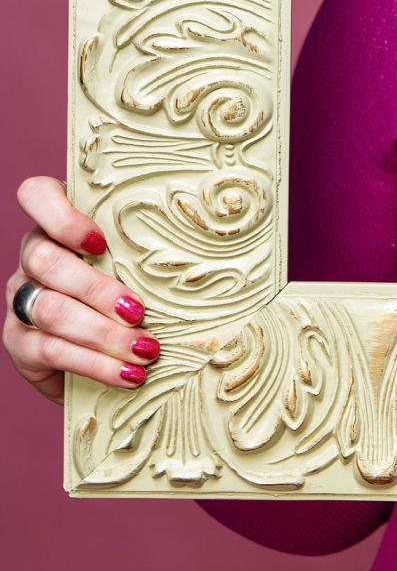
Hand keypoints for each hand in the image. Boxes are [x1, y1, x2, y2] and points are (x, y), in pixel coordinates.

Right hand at [5, 175, 158, 405]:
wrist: (99, 352)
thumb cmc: (130, 288)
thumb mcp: (135, 261)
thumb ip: (144, 248)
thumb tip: (204, 246)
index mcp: (57, 224)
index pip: (35, 195)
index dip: (61, 216)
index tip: (99, 241)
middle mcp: (31, 257)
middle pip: (46, 261)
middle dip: (97, 289)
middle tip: (139, 312)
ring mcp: (20, 299)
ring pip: (50, 309)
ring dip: (103, 333)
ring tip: (146, 350)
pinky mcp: (18, 342)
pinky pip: (51, 350)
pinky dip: (95, 364)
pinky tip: (128, 374)